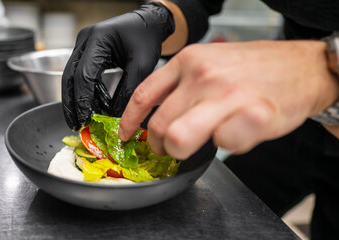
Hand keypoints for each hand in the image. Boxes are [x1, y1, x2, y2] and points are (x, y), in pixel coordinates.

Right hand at [62, 2, 174, 130]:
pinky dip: (85, 92)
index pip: (83, 75)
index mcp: (97, 39)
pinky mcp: (88, 52)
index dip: (82, 100)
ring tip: (82, 120)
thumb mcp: (142, 64)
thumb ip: (129, 89)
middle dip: (71, 103)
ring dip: (76, 99)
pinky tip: (92, 106)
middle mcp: (85, 41)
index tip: (84, 119)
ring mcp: (84, 46)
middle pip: (70, 77)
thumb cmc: (147, 37)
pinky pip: (81, 75)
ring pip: (72, 77)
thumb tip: (115, 115)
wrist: (149, 22)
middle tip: (75, 124)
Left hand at [119, 41, 338, 158]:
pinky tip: (234, 135)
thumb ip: (181, 85)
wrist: (301, 66)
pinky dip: (226, 146)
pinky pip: (224, 145)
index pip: (144, 96)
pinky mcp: (254, 115)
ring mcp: (228, 94)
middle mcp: (204, 75)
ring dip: (186, 149)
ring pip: (180, 139)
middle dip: (161, 145)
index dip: (130, 122)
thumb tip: (156, 114)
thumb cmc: (254, 68)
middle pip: (159, 126)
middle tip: (173, 147)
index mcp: (188, 61)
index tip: (127, 136)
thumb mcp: (210, 62)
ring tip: (199, 144)